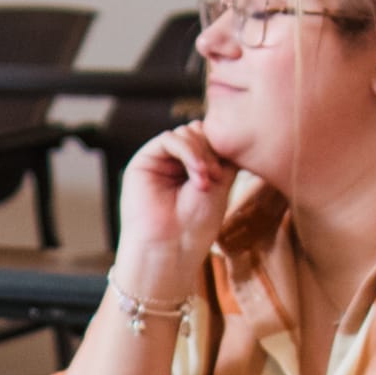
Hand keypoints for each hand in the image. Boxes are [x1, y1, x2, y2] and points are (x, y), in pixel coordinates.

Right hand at [115, 122, 238, 302]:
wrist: (171, 248)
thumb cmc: (196, 225)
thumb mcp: (221, 182)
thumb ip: (221, 154)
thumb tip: (225, 127)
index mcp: (193, 168)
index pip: (211, 139)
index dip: (223, 147)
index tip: (232, 170)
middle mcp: (175, 162)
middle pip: (200, 132)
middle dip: (213, 150)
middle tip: (218, 176)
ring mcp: (159, 161)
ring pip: (186, 133)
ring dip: (201, 153)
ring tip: (206, 180)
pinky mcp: (143, 161)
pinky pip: (169, 139)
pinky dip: (188, 151)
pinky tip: (197, 174)